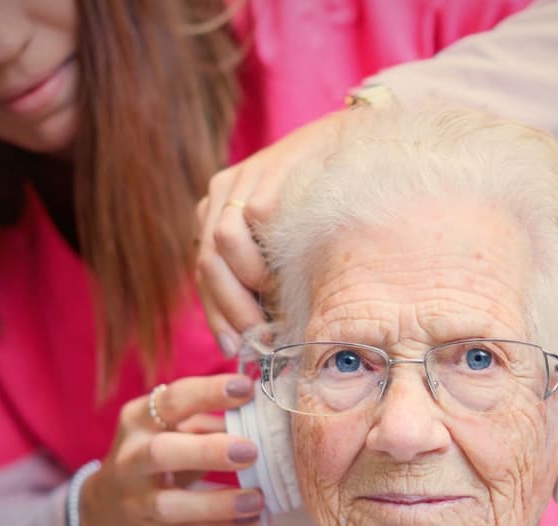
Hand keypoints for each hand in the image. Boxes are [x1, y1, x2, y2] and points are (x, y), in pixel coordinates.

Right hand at [78, 374, 263, 525]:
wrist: (110, 507)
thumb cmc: (155, 456)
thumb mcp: (172, 431)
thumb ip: (209, 421)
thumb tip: (260, 413)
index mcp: (139, 420)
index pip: (173, 400)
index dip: (209, 393)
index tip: (246, 388)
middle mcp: (132, 458)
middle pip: (162, 452)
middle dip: (208, 451)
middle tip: (250, 451)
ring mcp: (136, 499)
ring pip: (170, 504)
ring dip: (217, 503)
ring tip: (256, 499)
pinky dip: (222, 525)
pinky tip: (251, 517)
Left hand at [194, 110, 352, 354]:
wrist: (353, 144)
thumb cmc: (324, 203)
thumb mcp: (286, 241)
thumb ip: (266, 276)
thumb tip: (262, 336)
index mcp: (219, 213)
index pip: (204, 273)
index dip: (217, 315)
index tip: (234, 349)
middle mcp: (221, 195)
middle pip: (207, 263)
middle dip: (231, 308)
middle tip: (257, 336)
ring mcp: (241, 181)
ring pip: (221, 243)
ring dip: (247, 280)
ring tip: (274, 296)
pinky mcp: (265, 172)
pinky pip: (255, 220)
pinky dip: (267, 252)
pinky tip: (287, 269)